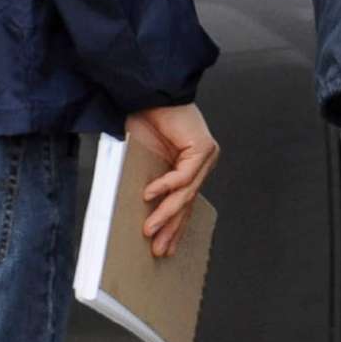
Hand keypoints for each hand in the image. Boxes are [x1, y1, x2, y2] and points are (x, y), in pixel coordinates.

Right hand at [126, 102, 219, 256]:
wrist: (147, 91)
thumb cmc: (143, 120)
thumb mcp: (142, 159)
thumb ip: (145, 182)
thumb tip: (135, 212)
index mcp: (188, 167)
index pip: (184, 203)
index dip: (174, 227)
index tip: (164, 248)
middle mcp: (201, 163)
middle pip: (187, 203)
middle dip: (170, 228)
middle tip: (158, 250)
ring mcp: (205, 156)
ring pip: (186, 193)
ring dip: (165, 213)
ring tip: (149, 229)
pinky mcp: (203, 147)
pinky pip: (183, 175)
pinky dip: (165, 185)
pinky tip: (149, 195)